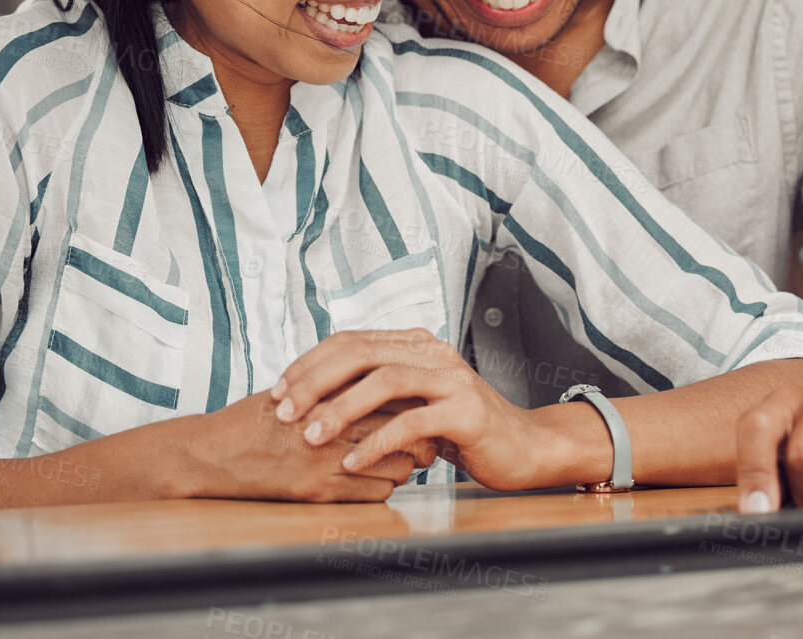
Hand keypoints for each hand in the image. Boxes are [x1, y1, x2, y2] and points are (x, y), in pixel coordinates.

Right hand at [134, 389, 432, 502]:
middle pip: (406, 429)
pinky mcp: (319, 491)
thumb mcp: (300, 388)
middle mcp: (334, 423)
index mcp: (332, 391)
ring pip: (398, 466)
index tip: (420, 409)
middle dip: (419, 436)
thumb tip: (387, 386)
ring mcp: (328, 459)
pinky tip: (368, 479)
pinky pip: (375, 494)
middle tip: (422, 438)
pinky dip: (381, 487)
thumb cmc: (256, 418)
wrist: (213, 452)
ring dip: (401, 464)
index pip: (397, 393)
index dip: (415, 403)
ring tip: (391, 460)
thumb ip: (341, 385)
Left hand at [270, 328, 544, 489]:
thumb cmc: (462, 429)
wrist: (525, 447)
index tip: (277, 392)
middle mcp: (432, 352)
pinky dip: (377, 443)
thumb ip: (379, 393)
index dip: (309, 363)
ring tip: (311, 436)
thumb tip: (315, 396)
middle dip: (315, 381)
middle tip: (283, 412)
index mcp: (415, 344)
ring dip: (341, 408)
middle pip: (361, 352)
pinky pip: (413, 423)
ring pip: (385, 380)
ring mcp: (453, 379)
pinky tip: (352, 462)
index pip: (350, 341)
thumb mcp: (415, 403)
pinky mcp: (467, 412)